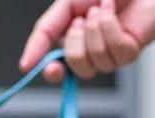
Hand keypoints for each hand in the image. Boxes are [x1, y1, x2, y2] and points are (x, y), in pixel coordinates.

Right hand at [19, 0, 154, 80]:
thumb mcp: (65, 5)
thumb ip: (43, 33)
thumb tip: (26, 64)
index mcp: (70, 43)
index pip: (56, 71)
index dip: (52, 72)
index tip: (51, 67)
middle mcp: (89, 53)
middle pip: (73, 65)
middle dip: (76, 39)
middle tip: (85, 17)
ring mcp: (108, 57)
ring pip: (92, 60)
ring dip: (95, 28)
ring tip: (103, 8)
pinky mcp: (128, 54)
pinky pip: (112, 50)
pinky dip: (110, 26)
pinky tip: (114, 12)